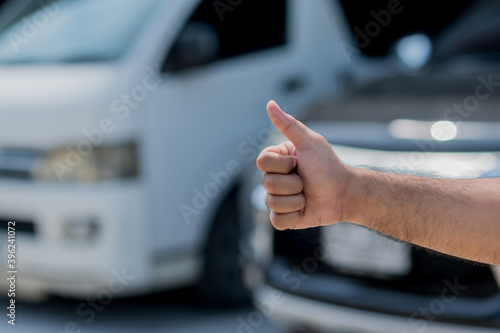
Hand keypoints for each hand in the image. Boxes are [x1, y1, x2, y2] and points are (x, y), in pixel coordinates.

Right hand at [256, 101, 352, 229]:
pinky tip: (304, 209)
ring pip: (271, 202)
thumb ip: (288, 124)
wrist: (345, 194)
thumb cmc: (328, 166)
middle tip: (306, 181)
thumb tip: (270, 104)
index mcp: (277, 160)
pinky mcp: (285, 217)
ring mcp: (279, 198)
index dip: (281, 164)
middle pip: (266, 183)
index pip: (262, 162)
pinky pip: (276, 221)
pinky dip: (292, 216)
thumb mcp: (309, 142)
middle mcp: (275, 178)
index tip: (298, 162)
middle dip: (292, 183)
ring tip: (307, 196)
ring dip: (296, 200)